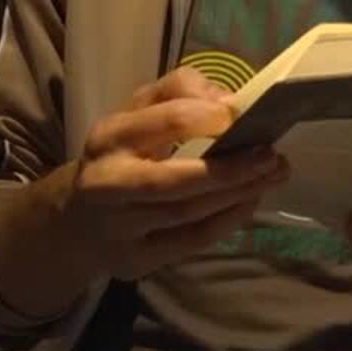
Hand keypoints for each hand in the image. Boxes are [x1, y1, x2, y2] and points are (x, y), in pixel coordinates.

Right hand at [58, 67, 287, 279]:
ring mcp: (119, 227)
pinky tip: (249, 201)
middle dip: (230, 169)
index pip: (167, 121)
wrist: (78, 219)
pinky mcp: (135, 259)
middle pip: (173, 180)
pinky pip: (192, 240)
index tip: (249, 116)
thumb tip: (228, 102)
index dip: (213, 119)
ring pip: (187, 213)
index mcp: (109, 137)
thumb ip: (180, 90)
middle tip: (272, 157)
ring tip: (273, 175)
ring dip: (237, 193)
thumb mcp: (140, 110)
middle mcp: (107, 183)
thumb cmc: (123, 154)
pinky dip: (228, 220)